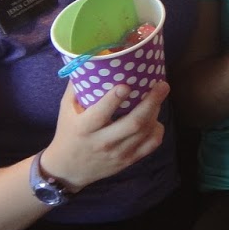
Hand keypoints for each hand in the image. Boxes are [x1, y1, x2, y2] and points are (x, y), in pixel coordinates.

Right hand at [43, 79, 169, 189]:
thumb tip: (91, 59)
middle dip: (151, 102)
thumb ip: (77, 87)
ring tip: (159, 95)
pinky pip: (150, 146)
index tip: (127, 84)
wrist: (67, 170)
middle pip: (133, 123)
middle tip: (162, 85)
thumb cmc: (68, 133)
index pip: (101, 113)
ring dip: (156, 112)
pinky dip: (157, 131)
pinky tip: (156, 119)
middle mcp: (102, 142)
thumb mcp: (66, 110)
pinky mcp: (127, 161)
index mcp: (84, 128)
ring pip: (144, 132)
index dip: (115, 99)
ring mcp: (117, 154)